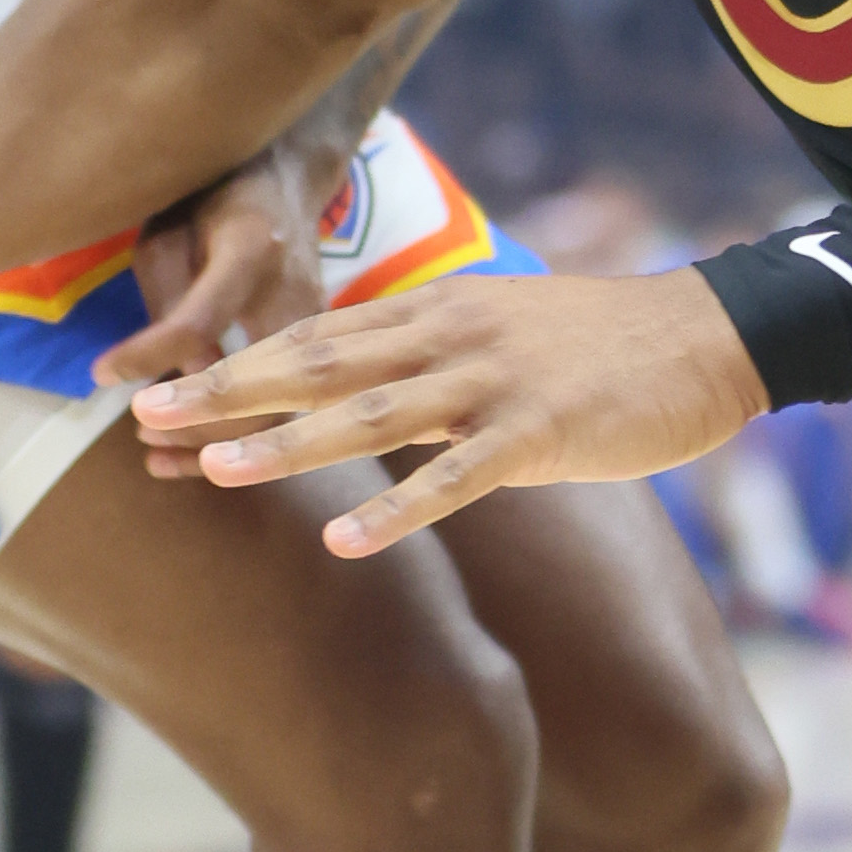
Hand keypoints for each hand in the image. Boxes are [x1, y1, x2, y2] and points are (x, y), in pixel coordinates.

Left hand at [100, 151, 333, 432]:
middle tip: (140, 426)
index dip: (147, 355)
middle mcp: (294, 291)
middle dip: (194, 421)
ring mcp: (320, 324)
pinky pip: (284, 406)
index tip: (99, 373)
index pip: (198, 321)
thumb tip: (168, 383)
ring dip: (216, 443)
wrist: (286, 177)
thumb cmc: (211, 199)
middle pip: (255, 383)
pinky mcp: (321, 348)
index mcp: (251, 248)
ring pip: (280, 411)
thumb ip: (168, 300)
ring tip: (156, 448)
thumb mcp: (171, 231)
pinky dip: (236, 440)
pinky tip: (190, 455)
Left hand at [133, 267, 768, 553]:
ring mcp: (492, 384)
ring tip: (212, 471)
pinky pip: (455, 478)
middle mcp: (448, 336)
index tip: (157, 396)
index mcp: (433, 309)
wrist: (708, 336)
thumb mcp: (498, 326)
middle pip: (316, 366)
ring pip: (370, 415)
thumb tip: (350, 377)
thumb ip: (423, 349)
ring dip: (287, 445)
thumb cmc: (601, 343)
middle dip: (225, 394)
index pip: (310, 337)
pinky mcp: (539, 433)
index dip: (230, 368)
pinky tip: (345, 542)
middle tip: (143, 420)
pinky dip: (397, 510)